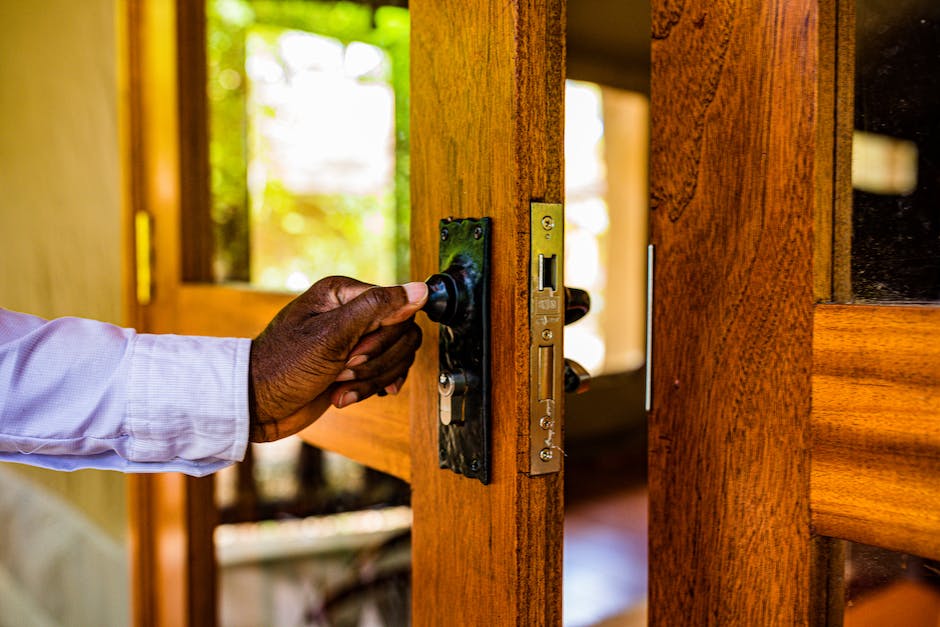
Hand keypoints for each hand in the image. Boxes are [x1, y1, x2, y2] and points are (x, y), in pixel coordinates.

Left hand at [248, 276, 427, 441]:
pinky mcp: (354, 365)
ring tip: (340, 385)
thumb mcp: (332, 334)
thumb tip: (421, 290)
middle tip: (343, 369)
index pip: (397, 308)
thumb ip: (378, 308)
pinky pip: (384, 373)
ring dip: (370, 379)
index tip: (354, 354)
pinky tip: (347, 395)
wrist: (256, 405)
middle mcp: (351, 311)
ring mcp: (354, 340)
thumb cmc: (283, 366)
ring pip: (396, 356)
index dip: (383, 337)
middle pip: (402, 334)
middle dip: (376, 361)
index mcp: (344, 293)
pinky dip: (369, 388)